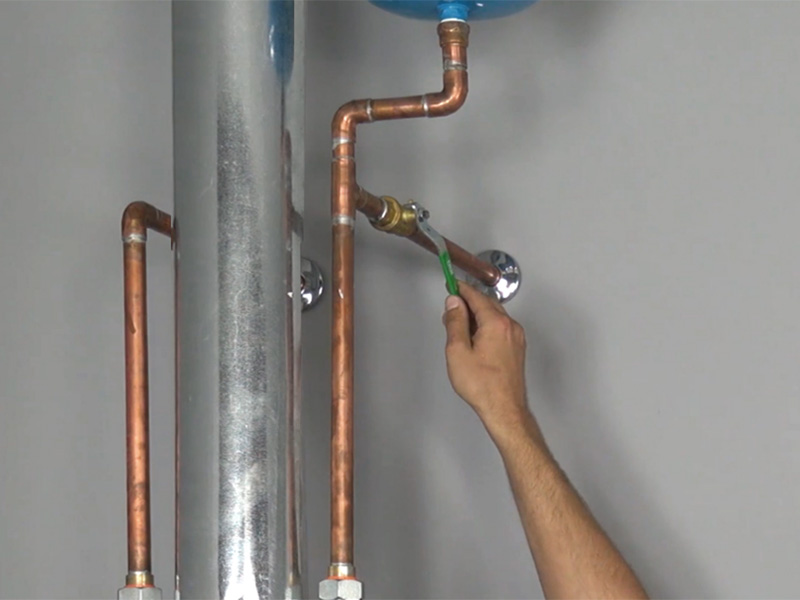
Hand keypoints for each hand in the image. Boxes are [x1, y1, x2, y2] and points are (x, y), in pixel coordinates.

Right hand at [442, 282, 529, 434]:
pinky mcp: (517, 348)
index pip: (476, 296)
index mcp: (496, 324)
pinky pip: (500, 328)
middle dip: (467, 304)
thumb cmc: (483, 386)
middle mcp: (510, 327)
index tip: (450, 285)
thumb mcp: (457, 351)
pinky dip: (486, 327)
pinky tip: (474, 341)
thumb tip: (454, 303)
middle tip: (450, 313)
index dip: (460, 290)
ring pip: (494, 316)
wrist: (504, 408)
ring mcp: (516, 337)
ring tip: (459, 332)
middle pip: (486, 304)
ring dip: (477, 317)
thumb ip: (455, 322)